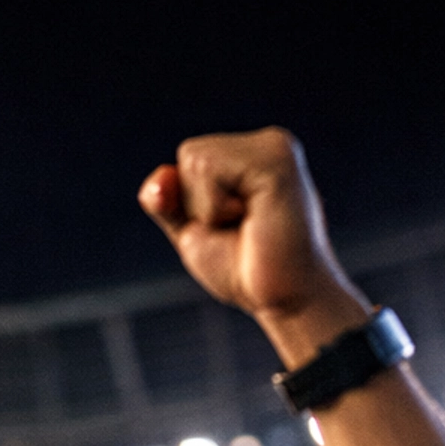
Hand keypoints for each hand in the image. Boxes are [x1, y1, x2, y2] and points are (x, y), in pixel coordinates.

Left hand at [139, 128, 368, 364]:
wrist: (286, 301)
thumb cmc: (246, 273)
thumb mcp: (194, 235)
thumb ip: (169, 204)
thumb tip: (158, 179)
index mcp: (251, 157)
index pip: (188, 161)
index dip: (192, 206)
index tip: (233, 230)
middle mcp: (264, 145)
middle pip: (189, 155)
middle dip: (198, 207)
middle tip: (242, 232)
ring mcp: (273, 147)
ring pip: (195, 159)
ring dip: (208, 209)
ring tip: (250, 225)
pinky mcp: (276, 158)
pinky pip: (207, 167)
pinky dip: (215, 206)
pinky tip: (253, 217)